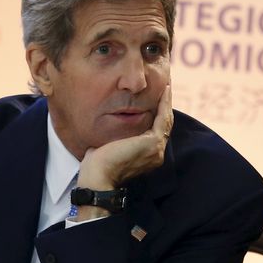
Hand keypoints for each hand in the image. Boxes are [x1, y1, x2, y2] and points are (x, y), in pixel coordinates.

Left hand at [74, 86, 172, 219]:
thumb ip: (114, 138)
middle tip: (165, 86)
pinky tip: (164, 90)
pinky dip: (164, 103)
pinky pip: (162, 118)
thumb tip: (106, 127)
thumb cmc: (96, 165)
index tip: (155, 98)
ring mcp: (157, 148)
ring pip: (165, 119)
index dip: (156, 113)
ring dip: (167, 101)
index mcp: (147, 155)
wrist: (97, 177)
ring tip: (166, 85)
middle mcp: (156, 153)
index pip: (155, 130)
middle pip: (164, 123)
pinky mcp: (153, 142)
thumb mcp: (108, 146)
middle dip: (165, 105)